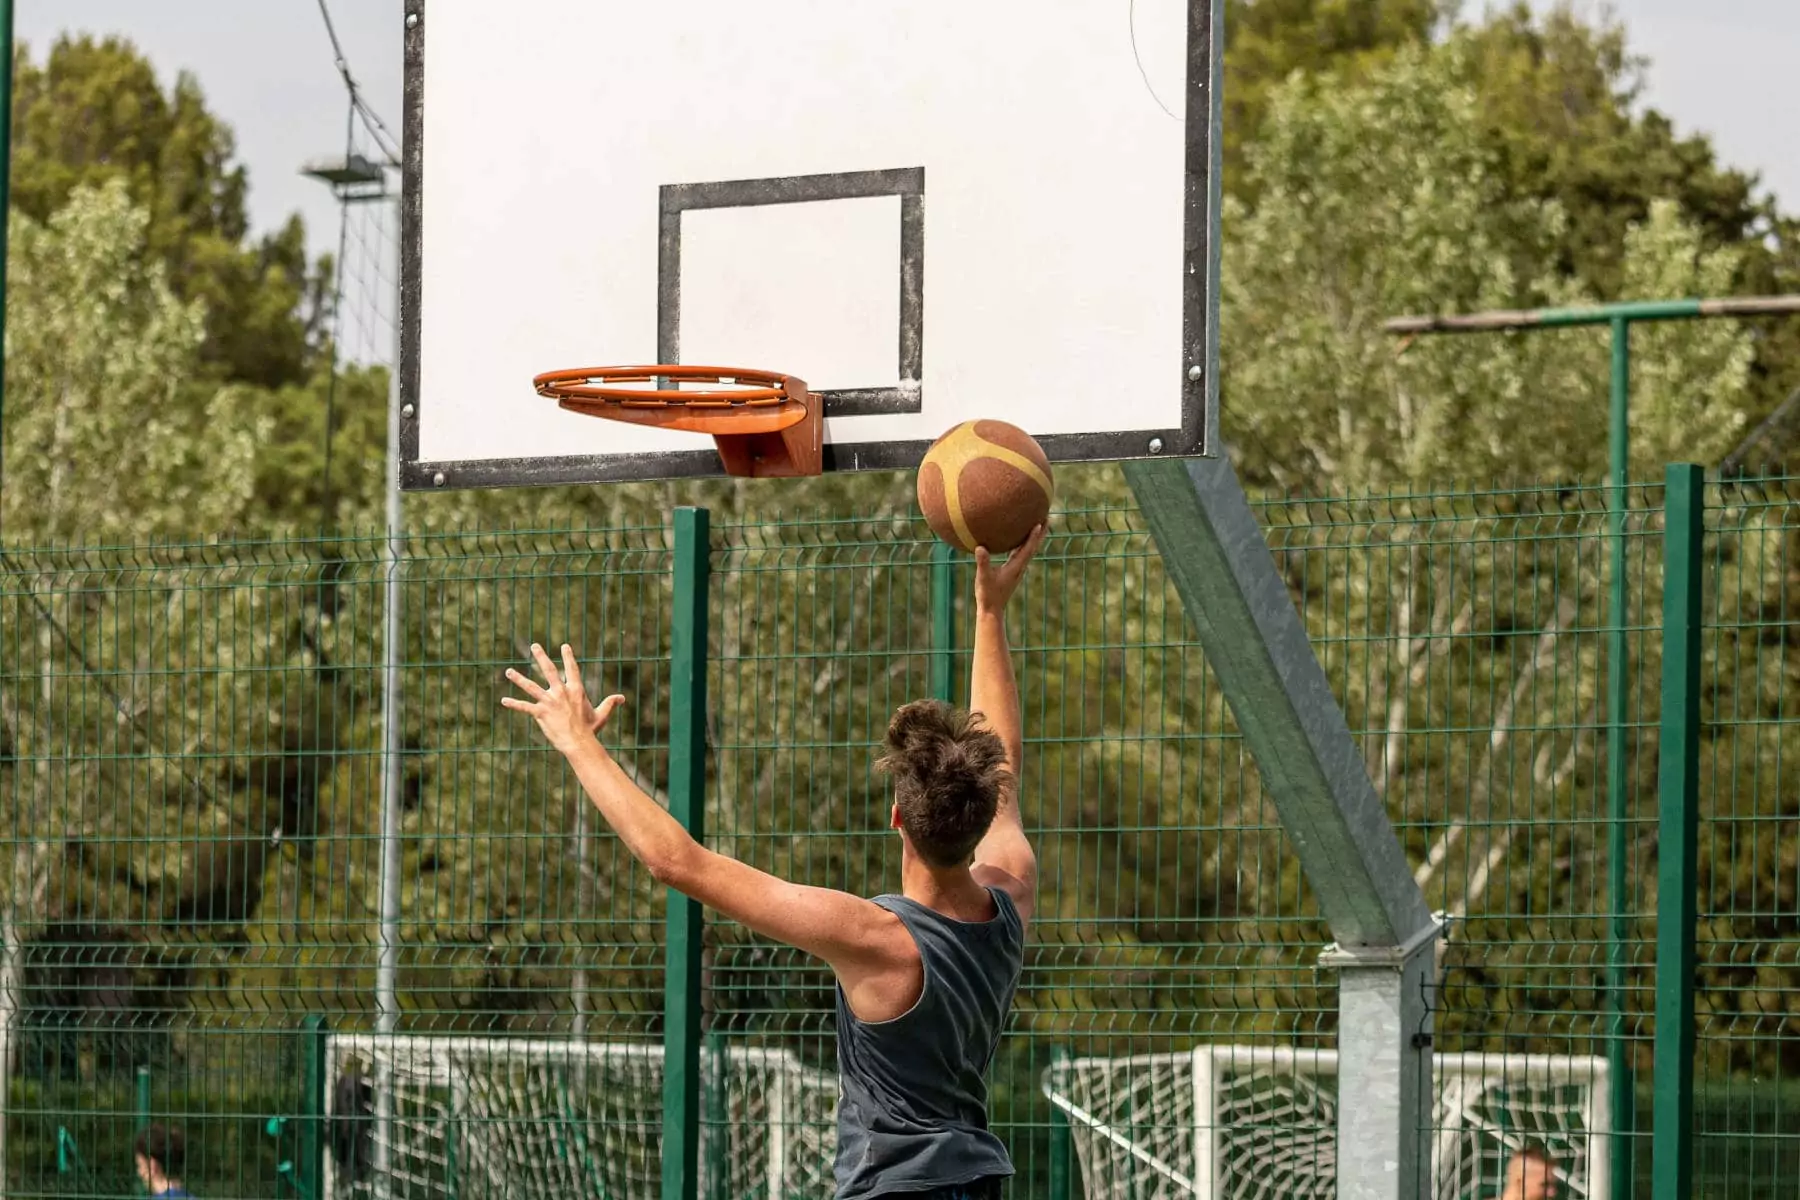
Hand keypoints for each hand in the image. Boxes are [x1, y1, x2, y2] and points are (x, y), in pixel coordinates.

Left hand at [502, 643, 624, 754]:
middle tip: (535, 646)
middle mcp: (561, 692)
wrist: (579, 742)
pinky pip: (525, 707)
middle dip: (541, 656)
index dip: (568, 657)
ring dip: (519, 678)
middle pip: (549, 670)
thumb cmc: (590, 729)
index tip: (564, 646)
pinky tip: (504, 700)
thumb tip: (622, 698)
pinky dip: (514, 704)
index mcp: (576, 690)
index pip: (572, 669)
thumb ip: (610, 703)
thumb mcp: (602, 714)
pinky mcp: (541, 713)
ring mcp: (549, 702)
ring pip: (531, 686)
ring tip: (508, 671)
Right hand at [974, 524, 1046, 614]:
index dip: (1033, 536)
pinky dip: (1023, 543)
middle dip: (1041, 533)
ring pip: (1029, 549)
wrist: (992, 610)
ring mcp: (1017, 569)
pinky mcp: (1013, 570)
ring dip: (1035, 537)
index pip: (1027, 549)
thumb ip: (983, 563)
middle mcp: (1020, 567)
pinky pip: (1020, 552)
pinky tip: (1018, 536)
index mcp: (1015, 567)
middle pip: (1034, 547)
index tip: (1039, 523)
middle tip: (1047, 517)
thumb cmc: (987, 595)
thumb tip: (980, 547)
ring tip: (1038, 523)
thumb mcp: (983, 578)